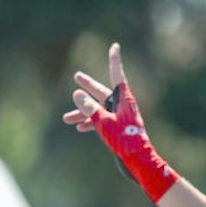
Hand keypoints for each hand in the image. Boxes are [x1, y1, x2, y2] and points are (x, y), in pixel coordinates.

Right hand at [62, 43, 178, 202]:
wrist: (140, 160)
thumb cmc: (124, 140)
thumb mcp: (103, 122)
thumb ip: (89, 108)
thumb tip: (77, 95)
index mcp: (123, 99)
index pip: (116, 75)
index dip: (114, 60)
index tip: (115, 46)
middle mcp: (122, 105)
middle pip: (103, 92)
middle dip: (88, 87)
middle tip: (77, 76)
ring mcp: (121, 117)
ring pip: (99, 110)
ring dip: (83, 114)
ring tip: (65, 118)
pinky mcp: (120, 128)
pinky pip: (102, 122)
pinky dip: (91, 123)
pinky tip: (79, 128)